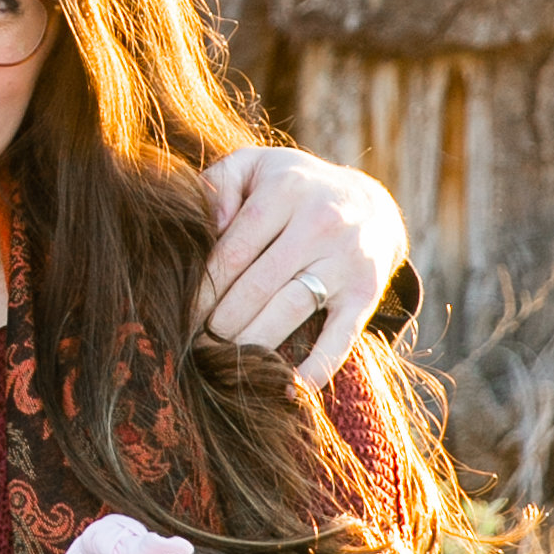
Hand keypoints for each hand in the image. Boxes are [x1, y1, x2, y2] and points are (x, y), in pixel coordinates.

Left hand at [200, 145, 404, 382]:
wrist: (372, 203)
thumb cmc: (293, 187)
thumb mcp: (257, 166)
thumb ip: (219, 181)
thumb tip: (205, 223)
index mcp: (285, 191)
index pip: (233, 250)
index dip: (203, 288)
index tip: (182, 314)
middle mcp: (320, 223)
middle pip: (256, 285)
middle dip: (220, 321)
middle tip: (197, 343)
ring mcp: (346, 260)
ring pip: (290, 310)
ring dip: (253, 343)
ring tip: (225, 362)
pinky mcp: (367, 293)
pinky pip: (341, 337)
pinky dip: (317, 367)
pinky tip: (288, 388)